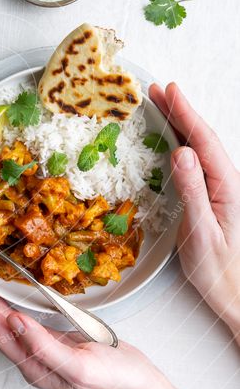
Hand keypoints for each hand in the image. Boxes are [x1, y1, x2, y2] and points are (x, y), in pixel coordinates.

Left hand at [0, 265, 169, 388]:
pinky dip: (7, 303)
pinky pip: (23, 319)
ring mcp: (43, 350)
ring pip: (6, 321)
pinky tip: (0, 295)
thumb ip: (44, 347)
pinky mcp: (56, 341)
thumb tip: (13, 322)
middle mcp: (32, 358)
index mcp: (34, 366)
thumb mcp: (80, 367)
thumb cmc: (116, 380)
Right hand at [149, 82, 239, 338]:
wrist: (239, 298)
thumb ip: (192, 191)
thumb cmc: (221, 272)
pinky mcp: (216, 200)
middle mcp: (228, 184)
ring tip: (162, 106)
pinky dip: (182, 146)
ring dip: (181, 126)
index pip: (204, 141)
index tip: (170, 90)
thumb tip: (181, 153)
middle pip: (203, 139)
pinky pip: (199, 164)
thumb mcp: (202, 233)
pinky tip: (173, 142)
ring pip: (202, 149)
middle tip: (158, 90)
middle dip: (181, 112)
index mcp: (228, 187)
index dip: (186, 113)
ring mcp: (223, 191)